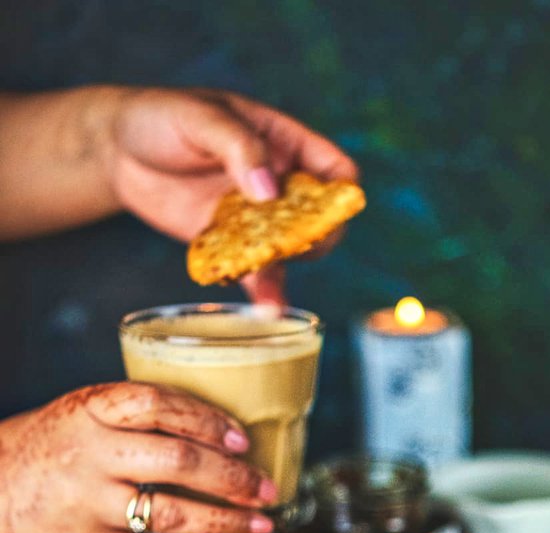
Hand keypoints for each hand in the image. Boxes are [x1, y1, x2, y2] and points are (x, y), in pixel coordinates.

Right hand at [0, 384, 277, 532]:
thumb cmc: (44, 449)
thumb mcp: (79, 414)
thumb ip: (134, 417)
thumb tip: (216, 431)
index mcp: (91, 411)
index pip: (158, 405)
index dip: (208, 421)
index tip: (243, 441)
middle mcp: (93, 455)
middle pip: (177, 462)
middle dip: (233, 479)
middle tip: (268, 489)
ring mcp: (91, 504)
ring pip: (173, 515)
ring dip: (226, 524)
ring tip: (261, 527)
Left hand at [107, 88, 358, 302]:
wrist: (117, 152)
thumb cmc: (163, 117)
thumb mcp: (202, 119)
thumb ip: (239, 148)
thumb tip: (270, 191)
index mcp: (283, 144)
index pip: (333, 169)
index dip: (342, 190)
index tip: (332, 208)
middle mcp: (278, 185)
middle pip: (320, 220)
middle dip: (316, 237)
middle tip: (297, 247)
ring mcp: (256, 220)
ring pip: (290, 252)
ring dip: (288, 269)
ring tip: (276, 290)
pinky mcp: (231, 246)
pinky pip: (255, 272)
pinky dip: (261, 289)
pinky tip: (265, 308)